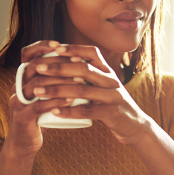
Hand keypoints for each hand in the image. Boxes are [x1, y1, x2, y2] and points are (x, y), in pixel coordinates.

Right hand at [6, 41, 77, 156]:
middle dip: (58, 62)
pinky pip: (39, 107)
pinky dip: (56, 102)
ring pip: (38, 85)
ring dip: (61, 81)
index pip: (27, 55)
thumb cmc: (41, 115)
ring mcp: (18, 102)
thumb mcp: (45, 93)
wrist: (25, 142)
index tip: (60, 45)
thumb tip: (77, 60)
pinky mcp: (23, 118)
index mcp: (22, 78)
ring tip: (82, 80)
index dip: (41, 46)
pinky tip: (72, 100)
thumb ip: (54, 78)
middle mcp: (17, 87)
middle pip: (35, 67)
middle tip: (80, 62)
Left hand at [29, 44, 152, 144]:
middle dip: (58, 68)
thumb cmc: (113, 105)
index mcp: (108, 72)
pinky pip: (88, 111)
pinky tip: (54, 111)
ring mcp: (113, 96)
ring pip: (83, 90)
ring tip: (38, 91)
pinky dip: (69, 111)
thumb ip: (91, 76)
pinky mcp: (112, 113)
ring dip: (57, 90)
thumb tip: (64, 64)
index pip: (92, 53)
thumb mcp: (105, 86)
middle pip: (84, 69)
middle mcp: (112, 81)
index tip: (54, 48)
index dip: (73, 48)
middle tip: (37, 68)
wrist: (135, 126)